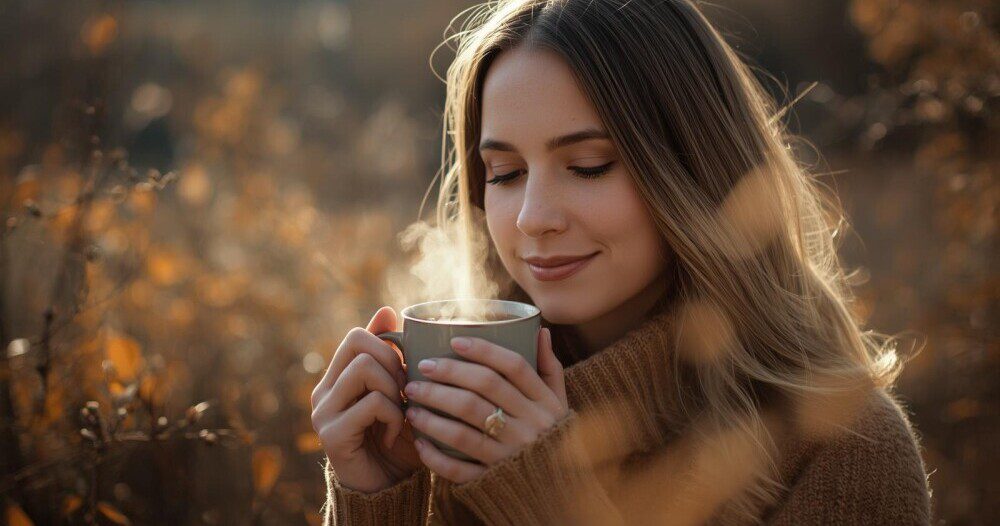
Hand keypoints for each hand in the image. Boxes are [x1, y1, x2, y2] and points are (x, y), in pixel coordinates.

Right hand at [310, 306, 423, 493]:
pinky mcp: (332, 435)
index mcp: (337, 378)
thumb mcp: (399, 392)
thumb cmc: (398, 439)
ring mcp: (324, 413)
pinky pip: (371, 403)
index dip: (388, 345)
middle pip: (358, 343)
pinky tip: (395, 433)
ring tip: (401, 412)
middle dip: (393, 363)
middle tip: (404, 392)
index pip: (356, 335)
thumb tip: (387, 309)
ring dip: (394, 388)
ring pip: (364, 369)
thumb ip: (391, 356)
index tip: (404, 372)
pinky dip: (393, 416)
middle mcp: (324, 392)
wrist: (389, 489)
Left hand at [402, 327, 568, 483]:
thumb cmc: (553, 436)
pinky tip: (419, 443)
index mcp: (544, 403)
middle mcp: (529, 427)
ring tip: (411, 403)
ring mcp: (511, 455)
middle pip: (484, 391)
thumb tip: (541, 331)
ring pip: (465, 430)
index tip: (454, 341)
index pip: (514, 366)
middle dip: (448, 375)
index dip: (483, 350)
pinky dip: (437, 457)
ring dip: (433, 415)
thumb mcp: (559, 403)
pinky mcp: (495, 481)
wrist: (561, 489)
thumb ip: (550, 368)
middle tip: (422, 368)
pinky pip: (461, 470)